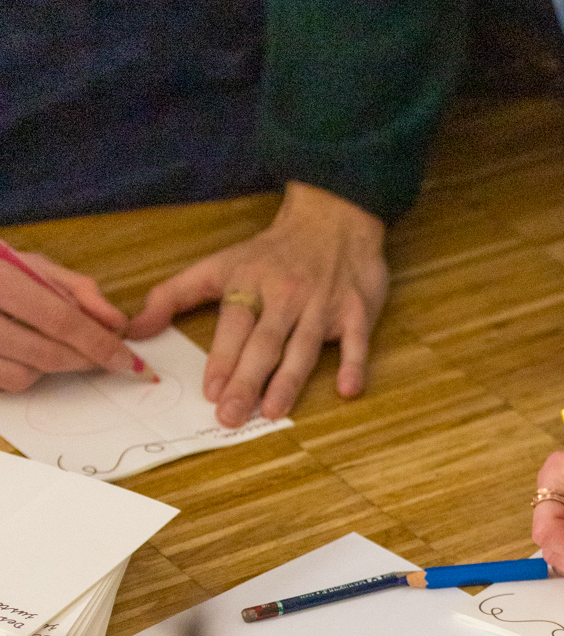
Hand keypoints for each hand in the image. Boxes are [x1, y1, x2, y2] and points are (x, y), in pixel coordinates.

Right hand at [0, 249, 146, 393]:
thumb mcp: (33, 265)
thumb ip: (77, 290)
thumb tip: (117, 323)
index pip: (58, 318)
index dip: (97, 342)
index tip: (127, 359)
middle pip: (43, 353)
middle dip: (83, 360)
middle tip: (106, 359)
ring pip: (21, 376)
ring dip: (52, 369)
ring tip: (58, 348)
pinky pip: (3, 384)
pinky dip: (24, 376)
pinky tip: (28, 355)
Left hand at [129, 181, 387, 425]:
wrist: (332, 220)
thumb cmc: (271, 253)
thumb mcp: (217, 265)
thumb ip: (174, 296)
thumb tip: (134, 329)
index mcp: (249, 283)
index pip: (234, 325)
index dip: (223, 358)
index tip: (210, 391)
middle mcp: (285, 295)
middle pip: (265, 342)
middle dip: (247, 380)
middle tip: (231, 416)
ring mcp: (322, 304)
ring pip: (304, 346)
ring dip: (289, 380)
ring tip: (273, 412)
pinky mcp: (356, 311)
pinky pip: (356, 341)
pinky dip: (354, 364)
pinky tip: (348, 389)